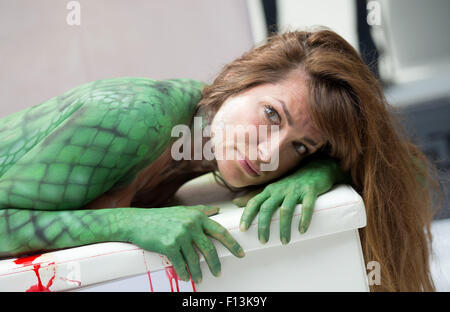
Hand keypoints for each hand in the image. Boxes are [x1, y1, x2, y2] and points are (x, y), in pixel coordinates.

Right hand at [125, 205, 244, 283]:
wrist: (138, 222)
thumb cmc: (161, 217)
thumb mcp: (183, 210)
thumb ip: (202, 210)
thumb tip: (217, 210)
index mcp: (197, 216)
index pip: (220, 231)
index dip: (232, 243)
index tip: (240, 253)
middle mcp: (191, 225)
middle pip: (209, 249)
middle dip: (215, 263)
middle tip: (219, 272)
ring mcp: (180, 235)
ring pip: (194, 259)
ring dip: (197, 272)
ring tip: (200, 278)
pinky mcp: (169, 245)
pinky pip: (180, 264)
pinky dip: (183, 273)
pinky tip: (185, 277)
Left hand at [238, 157, 346, 244]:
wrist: (316, 168)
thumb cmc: (292, 182)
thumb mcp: (272, 189)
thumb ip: (255, 196)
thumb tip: (235, 203)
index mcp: (270, 190)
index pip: (254, 202)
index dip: (247, 215)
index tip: (242, 229)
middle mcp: (280, 189)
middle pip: (267, 207)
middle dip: (263, 225)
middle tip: (263, 241)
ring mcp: (295, 190)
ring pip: (285, 210)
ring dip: (284, 227)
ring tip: (284, 242)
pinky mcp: (310, 190)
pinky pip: (307, 206)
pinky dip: (304, 219)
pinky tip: (302, 230)